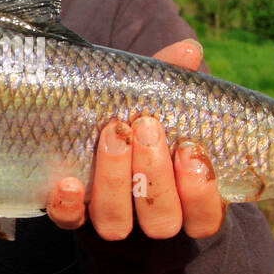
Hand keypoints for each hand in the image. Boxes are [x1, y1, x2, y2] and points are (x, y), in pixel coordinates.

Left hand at [47, 38, 225, 240]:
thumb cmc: (140, 120)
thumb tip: (190, 50)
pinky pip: (70, 222)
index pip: (204, 217)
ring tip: (114, 134)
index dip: (200, 192)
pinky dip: (68, 206)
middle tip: (145, 126)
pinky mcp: (73, 216)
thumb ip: (172, 79)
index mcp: (186, 199)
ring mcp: (111, 219)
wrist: (88, 134)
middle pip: (161, 220)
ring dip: (115, 181)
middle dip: (154, 174)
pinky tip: (69, 182)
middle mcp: (151, 217)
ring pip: (117, 224)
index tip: (190, 148)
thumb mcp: (158, 100)